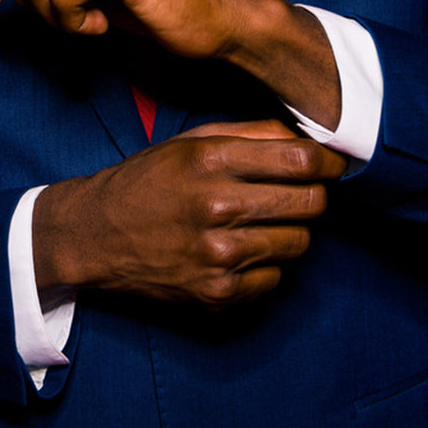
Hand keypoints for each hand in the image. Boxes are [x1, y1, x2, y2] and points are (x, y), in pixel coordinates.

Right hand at [32, 119, 346, 306]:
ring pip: (299, 242)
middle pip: (310, 202)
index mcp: (211, 160)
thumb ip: (252, 133)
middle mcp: (216, 206)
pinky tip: (239, 252)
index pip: (302, 160)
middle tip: (300, 193)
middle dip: (314, 195)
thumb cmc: (149, 180)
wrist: (95, 234)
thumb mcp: (192, 141)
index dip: (328, 161)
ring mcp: (218, 255)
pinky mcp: (217, 293)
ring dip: (289, 231)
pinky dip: (266, 265)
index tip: (332, 164)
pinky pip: (276, 278)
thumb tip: (310, 138)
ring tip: (260, 222)